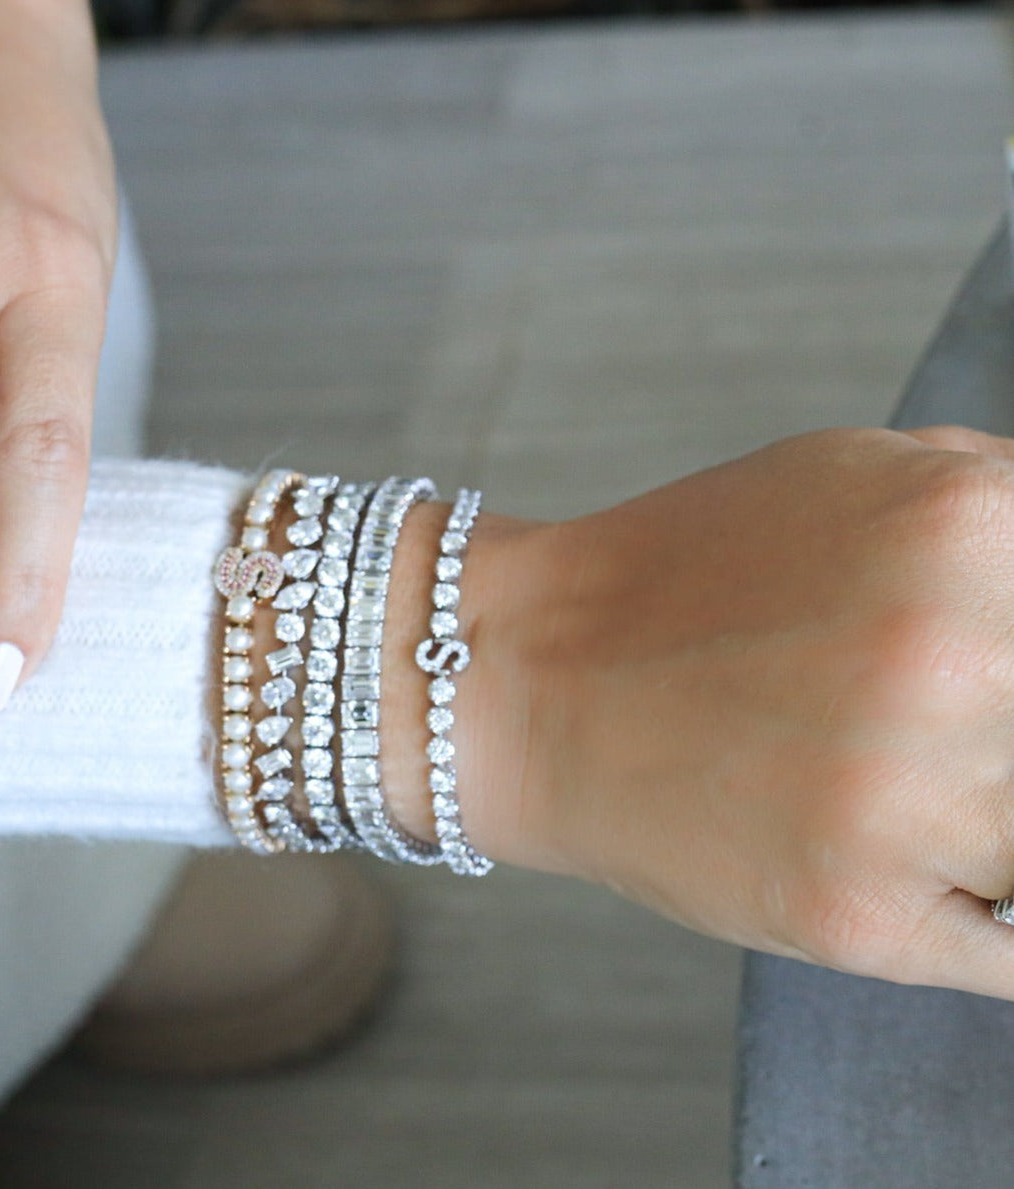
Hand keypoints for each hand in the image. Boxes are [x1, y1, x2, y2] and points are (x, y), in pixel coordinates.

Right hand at [438, 426, 1013, 999]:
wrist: (534, 676)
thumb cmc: (688, 579)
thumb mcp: (862, 474)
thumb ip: (1006, 512)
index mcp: (971, 528)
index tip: (1008, 693)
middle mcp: (957, 660)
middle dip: (1011, 733)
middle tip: (947, 728)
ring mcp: (911, 802)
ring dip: (999, 824)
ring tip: (908, 781)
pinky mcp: (860, 918)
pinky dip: (992, 910)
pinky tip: (923, 859)